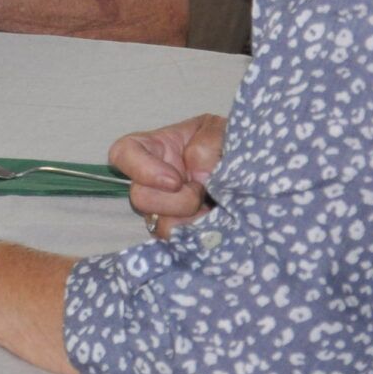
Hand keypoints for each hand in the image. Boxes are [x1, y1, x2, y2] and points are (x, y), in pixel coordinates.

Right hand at [108, 113, 224, 238]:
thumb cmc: (225, 143)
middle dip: (176, 201)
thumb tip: (198, 174)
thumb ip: (208, 142)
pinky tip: (216, 223)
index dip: (141, 170)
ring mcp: (164, 210)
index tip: (175, 181)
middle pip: (140, 197)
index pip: (123, 154)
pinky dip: (199, 235)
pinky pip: (179, 243)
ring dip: (190, 221)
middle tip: (202, 192)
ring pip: (159, 225)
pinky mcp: (181, 232)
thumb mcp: (219, 130)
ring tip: (212, 208)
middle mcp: (152, 182)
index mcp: (155, 149)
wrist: (248, 171)